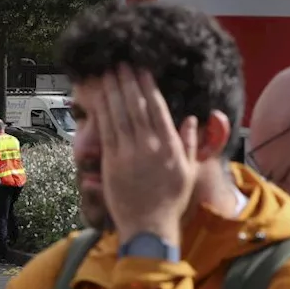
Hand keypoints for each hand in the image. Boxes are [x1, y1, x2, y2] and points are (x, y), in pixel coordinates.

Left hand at [93, 65, 199, 245]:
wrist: (149, 226)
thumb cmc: (169, 201)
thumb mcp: (188, 171)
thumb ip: (189, 143)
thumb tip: (191, 119)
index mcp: (171, 146)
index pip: (158, 109)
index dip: (148, 87)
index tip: (142, 70)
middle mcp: (150, 146)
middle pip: (137, 107)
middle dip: (128, 82)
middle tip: (121, 63)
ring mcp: (130, 153)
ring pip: (120, 115)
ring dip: (113, 91)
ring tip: (108, 73)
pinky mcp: (112, 162)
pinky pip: (106, 130)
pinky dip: (102, 112)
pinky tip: (98, 98)